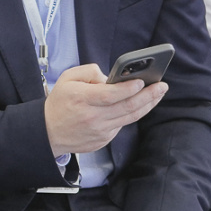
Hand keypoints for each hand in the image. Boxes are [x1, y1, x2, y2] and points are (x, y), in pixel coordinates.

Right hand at [44, 63, 166, 155]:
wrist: (48, 132)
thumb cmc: (59, 103)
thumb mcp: (67, 78)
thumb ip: (88, 71)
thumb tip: (110, 77)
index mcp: (82, 98)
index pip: (111, 94)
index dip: (129, 88)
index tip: (142, 81)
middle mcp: (93, 116)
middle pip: (127, 107)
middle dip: (148, 95)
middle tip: (162, 86)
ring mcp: (100, 131)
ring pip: (130, 117)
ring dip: (147, 105)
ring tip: (158, 94)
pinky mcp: (103, 140)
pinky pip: (122, 125)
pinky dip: (132, 114)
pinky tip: (140, 105)